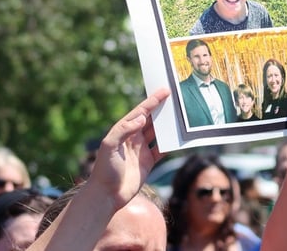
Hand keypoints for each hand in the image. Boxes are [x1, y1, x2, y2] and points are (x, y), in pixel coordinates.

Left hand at [88, 88, 169, 209]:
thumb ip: (124, 131)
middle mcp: (133, 138)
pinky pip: (162, 149)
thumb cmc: (104, 170)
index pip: (140, 112)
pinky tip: (180, 138)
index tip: (165, 91)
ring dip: (168, 125)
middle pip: (151, 120)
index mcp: (123, 131)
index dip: (153, 101)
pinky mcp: (148, 162)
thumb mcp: (109, 147)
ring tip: (181, 116)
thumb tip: (141, 118)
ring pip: (158, 133)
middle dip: (163, 109)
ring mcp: (141, 150)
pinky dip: (171, 143)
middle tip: (177, 99)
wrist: (107, 196)